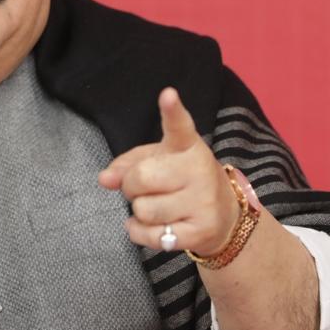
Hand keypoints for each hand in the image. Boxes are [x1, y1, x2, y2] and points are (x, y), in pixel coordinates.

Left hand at [98, 87, 239, 255]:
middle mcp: (199, 171)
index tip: (168, 95)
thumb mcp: (158, 162)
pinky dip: (140, 232)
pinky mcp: (199, 232)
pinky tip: (153, 225)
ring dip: (138, 211)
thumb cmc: (182, 182)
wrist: (224, 217)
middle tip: (143, 188)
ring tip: (155, 206)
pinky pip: (150, 235)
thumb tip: (105, 179)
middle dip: (131, 186)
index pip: (179, 126)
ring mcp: (203, 203)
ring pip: (143, 209)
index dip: (172, 111)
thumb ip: (128, 164)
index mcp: (188, 147)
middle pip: (141, 178)